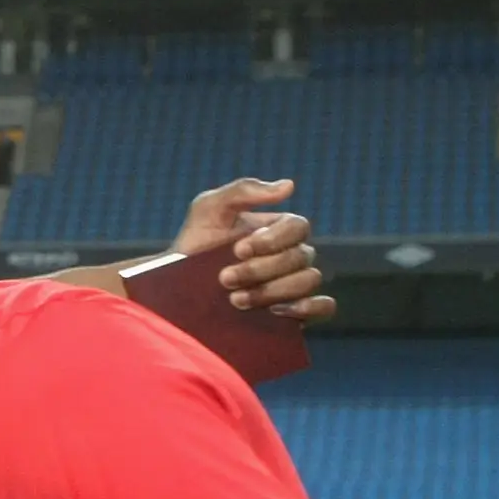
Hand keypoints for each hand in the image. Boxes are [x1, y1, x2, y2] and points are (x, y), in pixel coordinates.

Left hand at [170, 177, 331, 322]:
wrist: (176, 286)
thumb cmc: (195, 243)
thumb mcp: (208, 209)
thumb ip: (242, 190)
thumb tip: (289, 186)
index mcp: (280, 229)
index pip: (298, 227)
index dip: (272, 239)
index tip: (237, 250)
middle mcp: (293, 255)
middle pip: (300, 257)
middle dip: (260, 269)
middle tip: (225, 279)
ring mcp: (294, 284)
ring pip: (309, 281)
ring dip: (273, 291)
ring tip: (236, 299)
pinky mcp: (293, 312)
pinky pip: (322, 308)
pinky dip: (309, 308)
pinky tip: (276, 312)